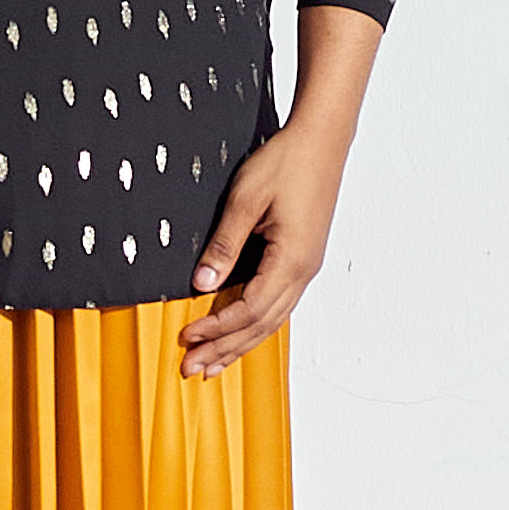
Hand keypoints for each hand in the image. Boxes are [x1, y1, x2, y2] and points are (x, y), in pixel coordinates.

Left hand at [177, 118, 348, 379]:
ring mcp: (307, 267)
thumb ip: (224, 244)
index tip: (187, 338)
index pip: (248, 310)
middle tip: (193, 369)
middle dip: (226, 349)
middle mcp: (303, 272)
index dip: (216, 328)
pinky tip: (243, 331)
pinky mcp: (305, 258)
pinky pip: (279, 303)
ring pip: (273, 319)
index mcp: (291, 261)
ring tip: (214, 363)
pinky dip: (257, 323)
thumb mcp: (246, 199)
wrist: (321, 140)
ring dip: (242, 342)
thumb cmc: (286, 162)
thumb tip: (202, 284)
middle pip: (261, 325)